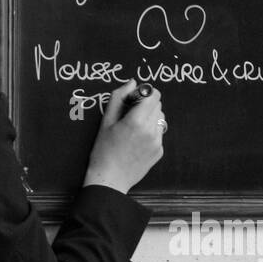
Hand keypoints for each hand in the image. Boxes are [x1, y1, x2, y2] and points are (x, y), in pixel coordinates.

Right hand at [82, 79, 166, 193]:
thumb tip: (132, 82)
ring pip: (159, 118)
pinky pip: (158, 133)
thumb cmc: (103, 150)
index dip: (143, 93)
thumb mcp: (106, 121)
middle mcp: (151, 130)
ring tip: (133, 129)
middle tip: (129, 115)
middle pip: (158, 105)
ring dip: (149, 118)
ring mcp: (157, 142)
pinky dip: (150, 132)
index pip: (153, 95)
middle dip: (146, 105)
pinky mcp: (159, 151)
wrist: (110, 179)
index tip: (132, 100)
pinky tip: (136, 141)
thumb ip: (119, 97)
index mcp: (137, 120)